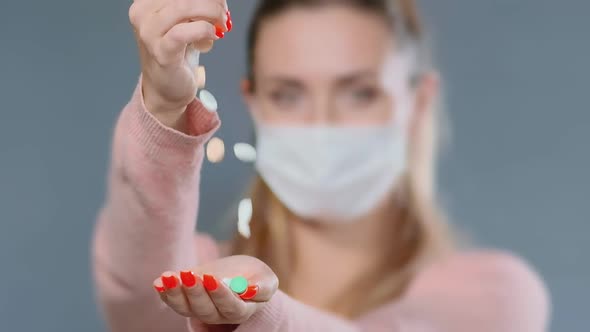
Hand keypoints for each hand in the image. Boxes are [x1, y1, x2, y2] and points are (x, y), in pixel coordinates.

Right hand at [128, 0, 229, 126]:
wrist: (166, 88)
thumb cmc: (178, 53)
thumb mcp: (185, 23)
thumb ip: (196, 8)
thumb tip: (219, 0)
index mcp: (146, 2)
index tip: (219, 2)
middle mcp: (142, 14)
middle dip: (211, 2)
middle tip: (224, 13)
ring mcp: (148, 33)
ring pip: (184, 6)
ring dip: (211, 12)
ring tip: (221, 25)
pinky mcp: (161, 52)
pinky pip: (185, 32)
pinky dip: (204, 30)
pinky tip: (213, 35)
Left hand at [153, 255, 279, 323]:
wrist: (240, 276)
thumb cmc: (255, 277)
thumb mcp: (267, 279)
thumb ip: (262, 287)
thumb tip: (248, 290)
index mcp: (241, 310)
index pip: (230, 307)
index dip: (220, 294)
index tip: (212, 278)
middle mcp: (219, 314)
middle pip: (205, 310)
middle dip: (195, 291)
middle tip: (189, 274)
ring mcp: (201, 309)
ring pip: (187, 308)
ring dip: (175, 293)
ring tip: (169, 276)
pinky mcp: (187, 301)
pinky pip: (174, 302)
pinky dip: (165, 293)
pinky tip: (159, 281)